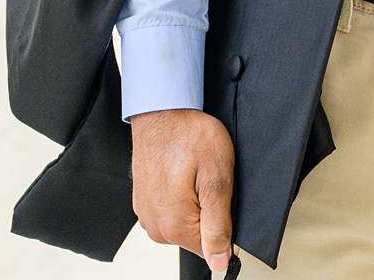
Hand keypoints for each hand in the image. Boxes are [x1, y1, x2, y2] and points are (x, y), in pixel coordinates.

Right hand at [131, 107, 233, 271]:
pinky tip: (186, 176)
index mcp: (175, 225)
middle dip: (211, 213)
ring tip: (197, 175)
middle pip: (198, 237)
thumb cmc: (189, 137)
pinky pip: (172, 212)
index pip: (212, 249)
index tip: (226, 200)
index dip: (228, 227)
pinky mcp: (145, 204)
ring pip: (185, 224)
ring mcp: (148, 216)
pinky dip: (183, 198)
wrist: (162, 113)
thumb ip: (218, 224)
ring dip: (197, 204)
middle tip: (211, 180)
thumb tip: (221, 260)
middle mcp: (156, 227)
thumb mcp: (217, 178)